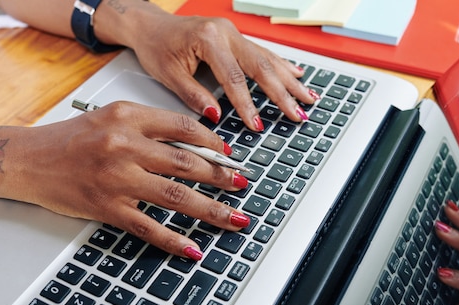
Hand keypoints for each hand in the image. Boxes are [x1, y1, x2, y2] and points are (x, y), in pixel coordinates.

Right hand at [5, 101, 250, 258]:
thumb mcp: (110, 118)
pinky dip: (175, 240)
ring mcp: (116, 179)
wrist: (27, 160)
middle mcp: (124, 145)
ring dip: (212, 209)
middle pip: (187, 163)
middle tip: (243, 185)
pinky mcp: (107, 208)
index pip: (183, 128)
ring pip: (176, 196)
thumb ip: (150, 128)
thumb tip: (195, 148)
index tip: (229, 156)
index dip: (214, 143)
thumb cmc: (69, 140)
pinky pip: (149, 227)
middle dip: (222, 177)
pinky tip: (194, 248)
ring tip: (235, 218)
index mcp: (128, 117)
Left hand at [115, 5, 316, 129]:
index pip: (234, 79)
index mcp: (209, 39)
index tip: (257, 125)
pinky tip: (297, 75)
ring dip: (290, 80)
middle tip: (298, 113)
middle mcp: (226, 32)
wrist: (150, 24)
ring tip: (308, 97)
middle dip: (282, 93)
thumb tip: (216, 116)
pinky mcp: (235, 36)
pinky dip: (281, 65)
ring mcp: (233, 32)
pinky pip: (263, 52)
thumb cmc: (156, 46)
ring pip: (268, 58)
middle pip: (261, 66)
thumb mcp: (168, 75)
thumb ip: (193, 96)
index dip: (247, 105)